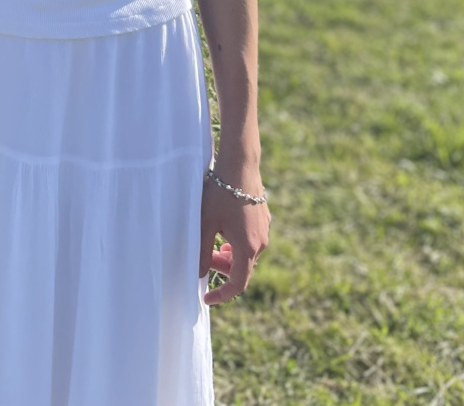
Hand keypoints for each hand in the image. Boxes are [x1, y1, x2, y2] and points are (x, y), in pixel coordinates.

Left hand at [200, 167, 269, 304]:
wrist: (240, 166)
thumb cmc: (220, 194)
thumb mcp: (204, 223)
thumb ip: (200, 251)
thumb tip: (198, 274)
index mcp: (247, 248)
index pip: (238, 283)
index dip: (222, 295)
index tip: (207, 298)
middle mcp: (261, 243)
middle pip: (241, 268)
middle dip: (221, 268)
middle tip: (203, 257)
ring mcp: (265, 231)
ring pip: (246, 253)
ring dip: (228, 255)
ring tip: (211, 241)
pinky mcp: (264, 219)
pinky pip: (250, 240)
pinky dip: (236, 243)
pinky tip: (223, 228)